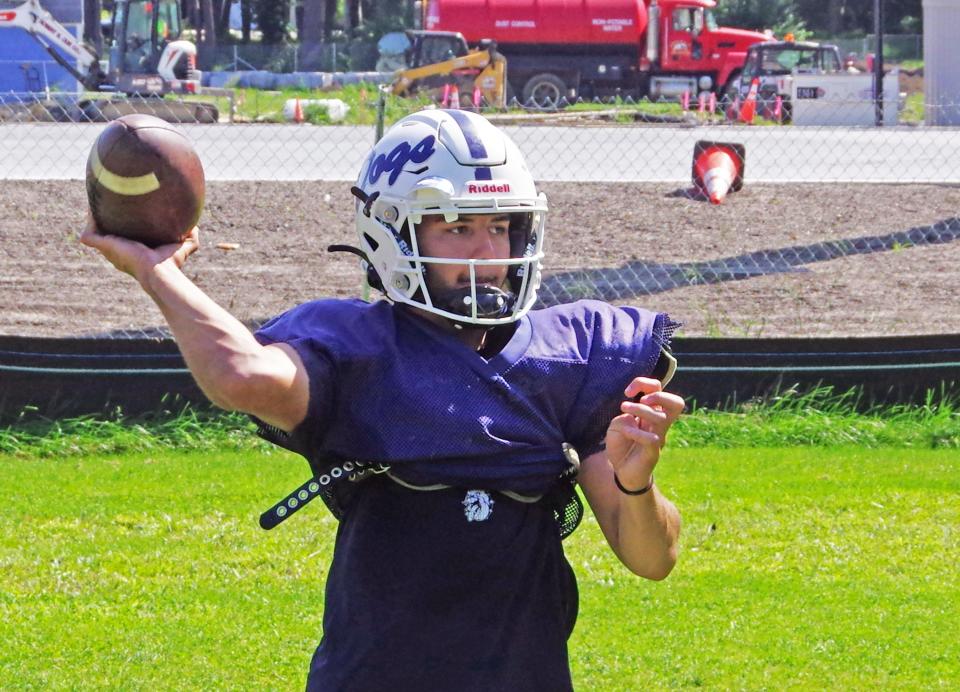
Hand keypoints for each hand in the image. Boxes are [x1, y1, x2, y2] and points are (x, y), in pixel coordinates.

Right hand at [79, 213, 198, 284]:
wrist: (160, 271)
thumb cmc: (171, 263)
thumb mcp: (183, 246)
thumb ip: (190, 236)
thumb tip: (196, 226)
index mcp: (133, 252)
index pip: (125, 237)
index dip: (124, 226)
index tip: (126, 212)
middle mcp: (119, 251)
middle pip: (107, 234)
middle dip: (106, 219)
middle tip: (109, 202)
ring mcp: (109, 250)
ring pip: (95, 232)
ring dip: (94, 217)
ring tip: (98, 199)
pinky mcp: (104, 246)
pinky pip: (89, 234)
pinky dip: (89, 221)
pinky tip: (93, 207)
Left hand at [604, 377, 684, 490]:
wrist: (623, 472)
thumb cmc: (621, 446)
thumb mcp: (617, 425)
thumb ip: (625, 415)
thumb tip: (634, 416)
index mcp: (651, 413)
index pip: (658, 389)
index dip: (644, 384)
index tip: (627, 392)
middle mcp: (659, 424)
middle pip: (677, 403)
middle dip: (658, 394)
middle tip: (641, 399)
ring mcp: (658, 438)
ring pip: (660, 417)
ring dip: (640, 409)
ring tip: (624, 409)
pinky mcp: (653, 453)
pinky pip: (652, 438)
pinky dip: (636, 432)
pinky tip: (626, 433)